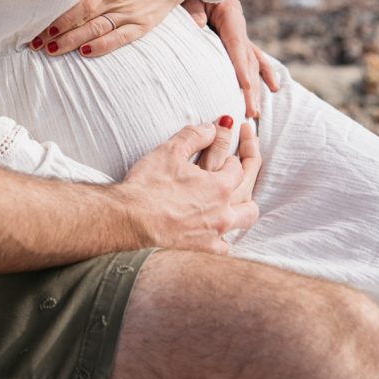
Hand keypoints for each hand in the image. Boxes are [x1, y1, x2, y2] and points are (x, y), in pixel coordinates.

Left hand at [31, 0, 216, 57]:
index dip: (64, 15)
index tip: (44, 23)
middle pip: (86, 19)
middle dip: (59, 33)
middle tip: (36, 43)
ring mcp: (132, 13)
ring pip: (98, 31)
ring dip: (74, 42)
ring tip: (51, 50)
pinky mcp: (142, 25)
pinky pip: (120, 39)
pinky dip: (103, 47)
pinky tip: (85, 53)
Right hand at [118, 121, 257, 254]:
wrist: (130, 221)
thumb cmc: (148, 186)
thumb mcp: (170, 151)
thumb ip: (194, 136)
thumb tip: (211, 128)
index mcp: (220, 186)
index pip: (237, 168)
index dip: (231, 159)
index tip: (226, 155)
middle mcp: (223, 212)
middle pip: (249, 197)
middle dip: (246, 183)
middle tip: (238, 174)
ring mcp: (215, 234)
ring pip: (243, 223)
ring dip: (241, 211)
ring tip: (233, 205)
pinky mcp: (202, 250)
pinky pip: (224, 246)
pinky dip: (223, 238)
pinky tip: (215, 233)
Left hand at [183, 0, 279, 117]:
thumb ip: (192, 11)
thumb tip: (199, 27)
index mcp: (230, 12)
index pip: (236, 43)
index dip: (241, 65)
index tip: (246, 86)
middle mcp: (239, 24)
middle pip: (247, 59)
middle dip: (251, 87)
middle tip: (251, 111)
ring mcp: (239, 32)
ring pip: (252, 63)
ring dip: (256, 88)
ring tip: (256, 111)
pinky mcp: (235, 39)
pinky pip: (252, 58)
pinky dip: (262, 73)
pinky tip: (273, 88)